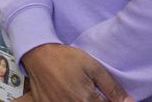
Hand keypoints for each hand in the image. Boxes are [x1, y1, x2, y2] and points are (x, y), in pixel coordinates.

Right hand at [18, 44, 132, 101]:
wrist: (38, 55)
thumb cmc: (67, 58)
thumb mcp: (93, 67)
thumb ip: (112, 88)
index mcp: (85, 99)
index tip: (110, 96)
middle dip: (97, 101)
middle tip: (91, 91)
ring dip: (84, 100)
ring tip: (82, 93)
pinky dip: (70, 101)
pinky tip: (70, 94)